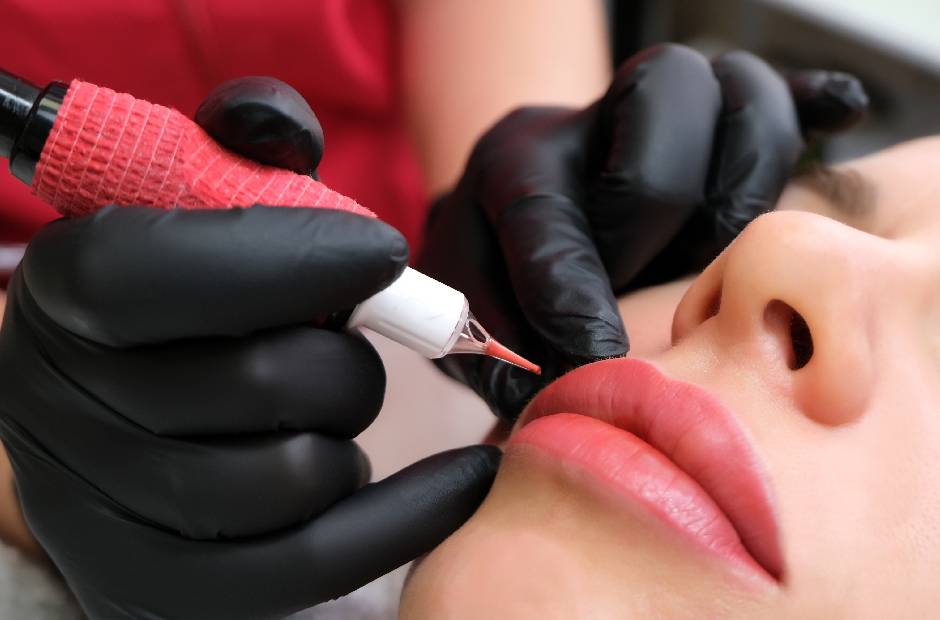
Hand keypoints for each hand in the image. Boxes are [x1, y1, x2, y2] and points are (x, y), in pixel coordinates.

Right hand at [0, 78, 498, 619]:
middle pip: (263, 383)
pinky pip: (314, 564)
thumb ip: (243, 156)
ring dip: (349, 431)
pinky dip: (407, 517)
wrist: (119, 414)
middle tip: (345, 341)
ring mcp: (102, 514)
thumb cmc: (182, 301)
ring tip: (326, 408)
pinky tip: (459, 484)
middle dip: (346, 356)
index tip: (385, 253)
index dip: (291, 258)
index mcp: (63, 293)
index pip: (164, 275)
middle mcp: (59, 410)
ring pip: (298, 474)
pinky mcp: (156, 589)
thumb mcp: (194, 209)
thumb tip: (281, 127)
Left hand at [419, 44, 866, 419]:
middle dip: (656, 207)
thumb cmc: (502, 270)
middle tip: (657, 279)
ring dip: (744, 185)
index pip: (543, 209)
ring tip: (734, 256)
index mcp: (516, 161)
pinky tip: (835, 119)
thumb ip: (490, 351)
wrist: (532, 200)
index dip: (569, 292)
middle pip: (659, 101)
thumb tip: (552, 393)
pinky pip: (785, 93)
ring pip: (742, 96)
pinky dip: (816, 108)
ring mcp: (669, 109)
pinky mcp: (726, 119)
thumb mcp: (469, 307)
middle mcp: (596, 115)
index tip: (594, 360)